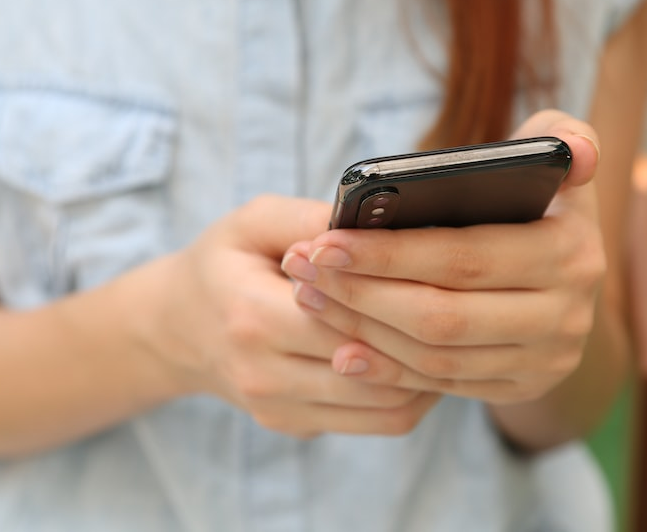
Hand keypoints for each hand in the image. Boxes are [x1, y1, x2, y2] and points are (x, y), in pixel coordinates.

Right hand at [139, 195, 439, 438]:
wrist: (178, 327)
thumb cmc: (225, 263)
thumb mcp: (253, 221)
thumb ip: (310, 219)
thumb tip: (378, 223)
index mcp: (251, 316)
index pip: (347, 319)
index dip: (399, 298)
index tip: (443, 273)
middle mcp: (263, 375)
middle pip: (375, 369)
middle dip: (426, 338)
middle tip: (468, 305)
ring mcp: (279, 410)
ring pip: (386, 408)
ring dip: (429, 374)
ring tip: (454, 333)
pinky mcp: (296, 427)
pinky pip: (375, 422)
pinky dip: (410, 393)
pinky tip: (426, 357)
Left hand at [280, 110, 604, 404]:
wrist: (566, 275)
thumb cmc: (539, 199)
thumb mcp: (555, 158)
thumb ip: (561, 134)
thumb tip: (576, 153)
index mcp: (571, 252)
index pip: (464, 258)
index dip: (389, 253)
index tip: (325, 241)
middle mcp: (566, 316)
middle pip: (442, 315)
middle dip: (361, 293)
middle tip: (303, 268)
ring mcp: (546, 360)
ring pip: (436, 355)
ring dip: (363, 330)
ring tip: (311, 297)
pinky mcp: (521, 387)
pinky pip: (442, 385)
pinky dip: (388, 369)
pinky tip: (342, 348)